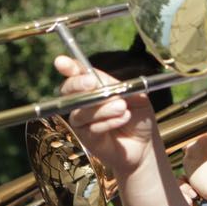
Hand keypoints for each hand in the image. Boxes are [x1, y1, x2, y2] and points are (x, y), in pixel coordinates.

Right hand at [55, 56, 158, 174]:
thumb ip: (119, 87)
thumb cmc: (138, 116)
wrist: (145, 143)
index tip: (61, 62)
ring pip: (81, 111)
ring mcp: (82, 120)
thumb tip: (104, 86)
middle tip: (92, 83)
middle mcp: (83, 101)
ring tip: (122, 107)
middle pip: (69, 91)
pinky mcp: (86, 138)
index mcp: (94, 86)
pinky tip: (123, 118)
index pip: (78, 73)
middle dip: (78, 84)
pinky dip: (108, 121)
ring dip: (102, 107)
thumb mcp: (135, 95)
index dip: (68, 67)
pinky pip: (91, 128)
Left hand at [181, 126, 206, 205]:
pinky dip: (191, 166)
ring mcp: (194, 146)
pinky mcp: (186, 157)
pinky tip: (200, 172)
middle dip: (202, 149)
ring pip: (192, 149)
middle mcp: (204, 136)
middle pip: (199, 141)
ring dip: (196, 156)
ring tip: (205, 168)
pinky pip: (186, 160)